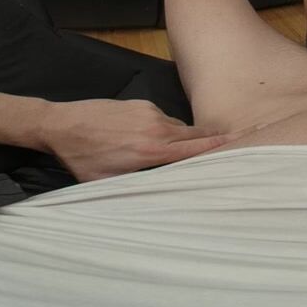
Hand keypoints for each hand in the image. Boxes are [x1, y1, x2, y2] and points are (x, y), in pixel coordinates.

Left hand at [36, 99, 228, 181]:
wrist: (60, 124)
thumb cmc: (82, 158)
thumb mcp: (108, 184)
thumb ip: (137, 190)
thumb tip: (156, 203)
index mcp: (152, 151)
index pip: (197, 148)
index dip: (223, 147)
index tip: (245, 145)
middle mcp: (156, 128)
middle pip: (196, 136)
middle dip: (212, 143)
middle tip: (230, 151)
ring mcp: (148, 112)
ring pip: (178, 128)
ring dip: (181, 140)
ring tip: (172, 155)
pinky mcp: (140, 103)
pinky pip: (162, 119)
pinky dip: (164, 130)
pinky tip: (147, 141)